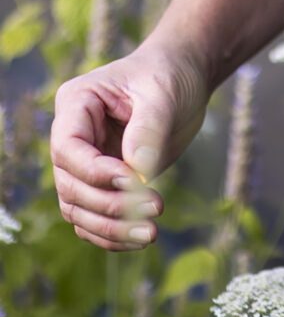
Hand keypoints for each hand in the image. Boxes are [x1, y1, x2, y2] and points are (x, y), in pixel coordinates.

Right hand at [50, 44, 209, 250]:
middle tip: (155, 210)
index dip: (95, 171)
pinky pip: (94, 218)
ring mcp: (87, 163)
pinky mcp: (106, 183)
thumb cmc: (168, 76)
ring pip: (78, 208)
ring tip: (151, 234)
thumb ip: (148, 129)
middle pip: (70, 184)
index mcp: (77, 104)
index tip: (134, 181)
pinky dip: (113, 235)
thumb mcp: (162, 94)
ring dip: (110, 228)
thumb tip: (137, 172)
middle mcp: (74, 136)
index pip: (68, 148)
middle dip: (109, 204)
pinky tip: (140, 239)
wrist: (183, 78)